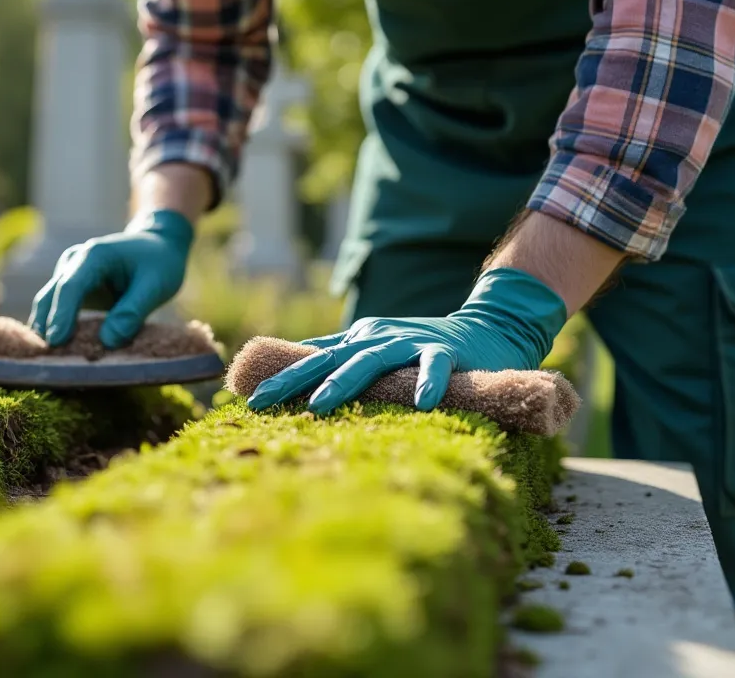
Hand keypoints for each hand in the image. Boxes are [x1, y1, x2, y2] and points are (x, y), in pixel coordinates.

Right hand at [28, 209, 193, 348]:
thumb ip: (132, 313)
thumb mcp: (155, 286)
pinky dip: (56, 331)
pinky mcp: (69, 291)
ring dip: (48, 332)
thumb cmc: (159, 264)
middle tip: (49, 361)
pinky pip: (55, 312)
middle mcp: (74, 262)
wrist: (157, 247)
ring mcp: (68, 275)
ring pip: (47, 306)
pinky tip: (60, 356)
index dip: (61, 315)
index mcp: (94, 255)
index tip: (57, 342)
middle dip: (48, 328)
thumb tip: (106, 342)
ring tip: (53, 363)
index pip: (71, 286)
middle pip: (51, 297)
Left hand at [245, 267, 567, 414]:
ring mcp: (410, 342)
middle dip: (294, 380)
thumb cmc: (423, 349)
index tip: (247, 398)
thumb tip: (299, 370)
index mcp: (359, 340)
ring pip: (372, 359)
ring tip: (319, 405)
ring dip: (345, 381)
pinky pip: (434, 366)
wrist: (487, 328)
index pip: (312, 358)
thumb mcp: (378, 351)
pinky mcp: (446, 352)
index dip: (281, 376)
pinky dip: (428, 383)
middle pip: (329, 358)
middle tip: (263, 402)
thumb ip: (344, 360)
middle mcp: (378, 337)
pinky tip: (422, 404)